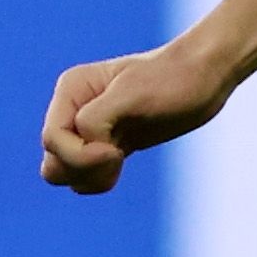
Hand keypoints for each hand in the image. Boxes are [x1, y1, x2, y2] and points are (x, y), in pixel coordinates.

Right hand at [40, 41, 231, 193]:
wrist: (204, 78)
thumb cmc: (172, 80)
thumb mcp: (132, 95)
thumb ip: (97, 118)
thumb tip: (85, 143)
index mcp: (71, 89)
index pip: (52, 139)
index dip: (79, 155)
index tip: (116, 150)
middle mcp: (73, 109)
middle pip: (52, 161)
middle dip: (81, 169)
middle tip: (117, 156)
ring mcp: (89, 129)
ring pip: (64, 172)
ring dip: (90, 176)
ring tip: (120, 160)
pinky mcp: (107, 145)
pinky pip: (85, 176)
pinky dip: (100, 178)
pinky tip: (123, 162)